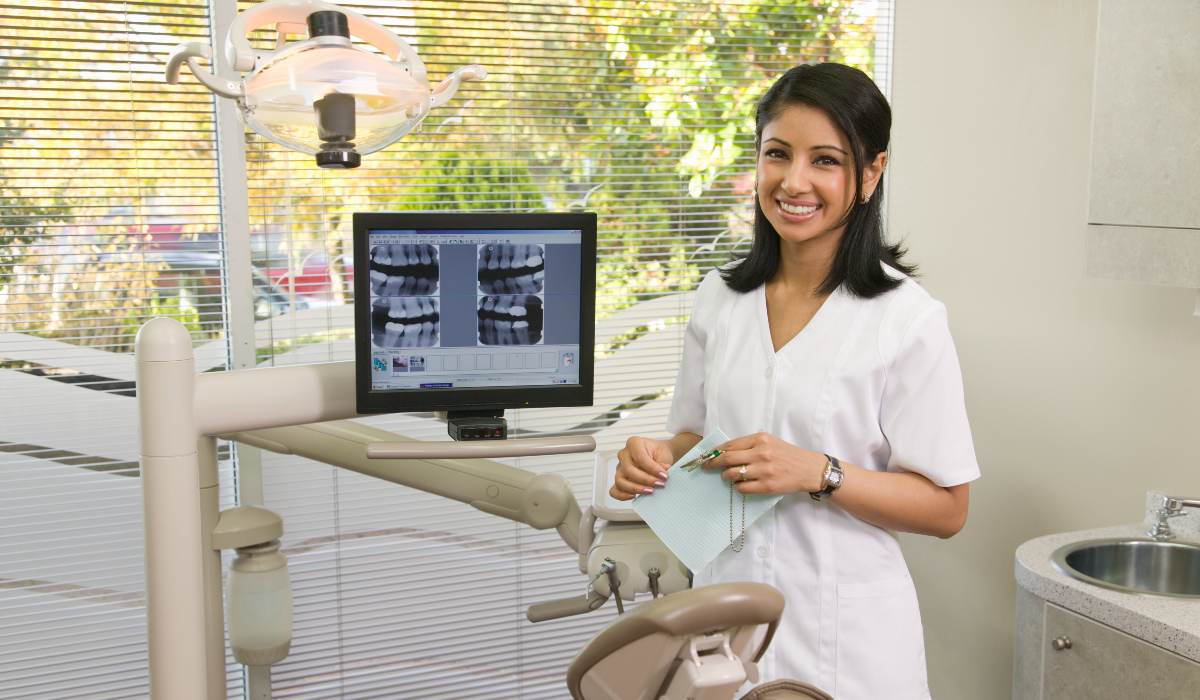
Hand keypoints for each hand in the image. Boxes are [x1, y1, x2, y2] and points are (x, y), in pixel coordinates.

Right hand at [609, 436, 673, 500]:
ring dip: (636, 488)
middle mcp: (624, 455)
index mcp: (634, 443)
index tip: (664, 475)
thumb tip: (662, 473)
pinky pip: (614, 490)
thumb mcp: (664, 455)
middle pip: (629, 470)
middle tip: (660, 484)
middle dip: (646, 480)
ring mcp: (619, 468)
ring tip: (650, 491)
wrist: (659, 457)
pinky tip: (635, 496)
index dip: (652, 468)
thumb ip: (662, 464)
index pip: (639, 457)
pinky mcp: (619, 480)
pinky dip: (622, 495)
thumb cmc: (659, 453)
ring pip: (620, 481)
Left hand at [705, 432, 825, 494]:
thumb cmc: (787, 455)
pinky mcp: (767, 486)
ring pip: (733, 474)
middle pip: (727, 459)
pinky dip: (737, 487)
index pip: (730, 445)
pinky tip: (740, 484)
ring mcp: (764, 470)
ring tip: (728, 476)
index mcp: (760, 439)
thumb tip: (723, 452)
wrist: (809, 469)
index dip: (714, 452)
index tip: (706, 456)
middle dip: (713, 464)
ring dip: (726, 476)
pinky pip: (742, 488)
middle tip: (706, 467)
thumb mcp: (769, 442)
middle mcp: (761, 453)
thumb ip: (749, 445)